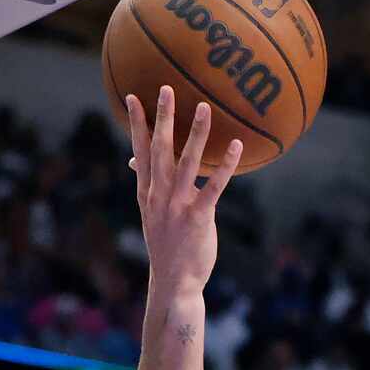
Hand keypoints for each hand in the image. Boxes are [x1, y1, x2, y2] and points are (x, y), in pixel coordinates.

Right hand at [128, 87, 241, 296]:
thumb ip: (151, 188)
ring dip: (196, 134)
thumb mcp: (153, 215)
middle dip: (162, 118)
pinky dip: (225, 165)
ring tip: (204, 107)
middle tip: (166, 88)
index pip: (139, 152)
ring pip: (187, 163)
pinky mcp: (198, 218)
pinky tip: (236, 146)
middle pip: (159, 150)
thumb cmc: (167, 246)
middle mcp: (159, 195)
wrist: (175, 282)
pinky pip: (214, 187)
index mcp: (147, 193)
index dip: (137, 124)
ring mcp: (178, 206)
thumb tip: (139, 165)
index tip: (133, 97)